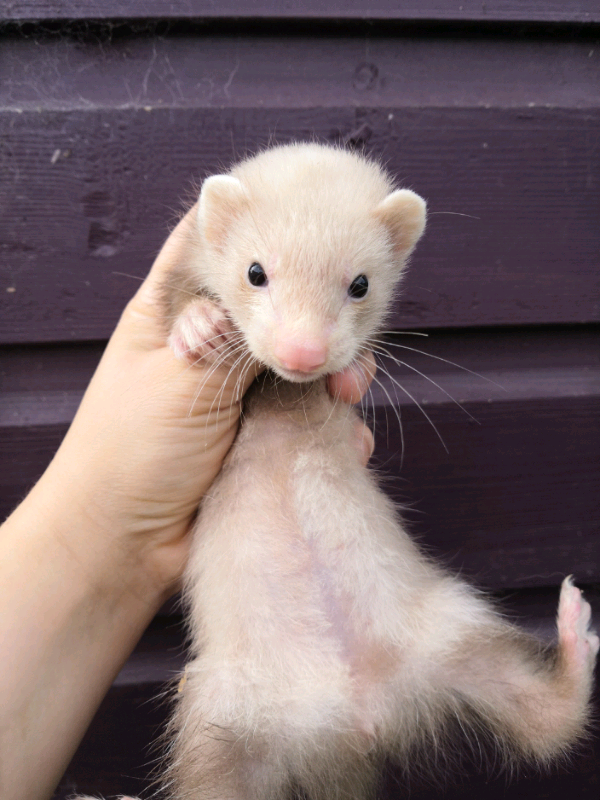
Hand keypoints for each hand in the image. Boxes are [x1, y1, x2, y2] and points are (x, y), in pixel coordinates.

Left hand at [35, 206, 375, 603]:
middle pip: (281, 303)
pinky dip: (335, 425)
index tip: (313, 222)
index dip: (262, 228)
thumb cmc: (131, 452)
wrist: (126, 544)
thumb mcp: (179, 379)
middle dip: (317, 316)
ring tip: (349, 396)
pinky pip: (313, 415)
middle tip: (340, 348)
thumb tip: (286, 306)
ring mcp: (244, 391)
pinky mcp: (265, 433)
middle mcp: (216, 344)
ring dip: (336, 375)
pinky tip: (350, 442)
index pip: (219, 248)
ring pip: (307, 361)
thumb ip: (234, 339)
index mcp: (178, 311)